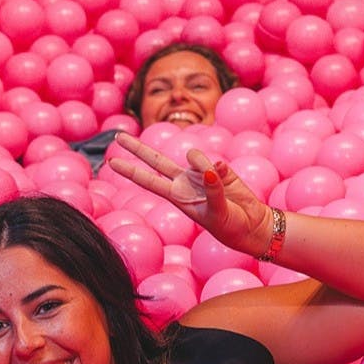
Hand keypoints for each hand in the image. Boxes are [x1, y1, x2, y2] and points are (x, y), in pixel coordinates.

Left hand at [109, 131, 273, 256]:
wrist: (252, 225)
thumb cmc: (230, 226)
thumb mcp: (217, 213)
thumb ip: (212, 189)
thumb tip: (209, 168)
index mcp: (177, 196)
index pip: (149, 181)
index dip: (131, 171)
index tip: (112, 163)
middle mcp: (184, 183)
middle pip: (156, 161)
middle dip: (137, 149)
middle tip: (117, 137)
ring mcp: (200, 174)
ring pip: (195, 156)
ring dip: (202, 163)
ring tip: (216, 179)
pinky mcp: (219, 169)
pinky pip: (216, 161)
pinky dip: (222, 169)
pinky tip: (226, 179)